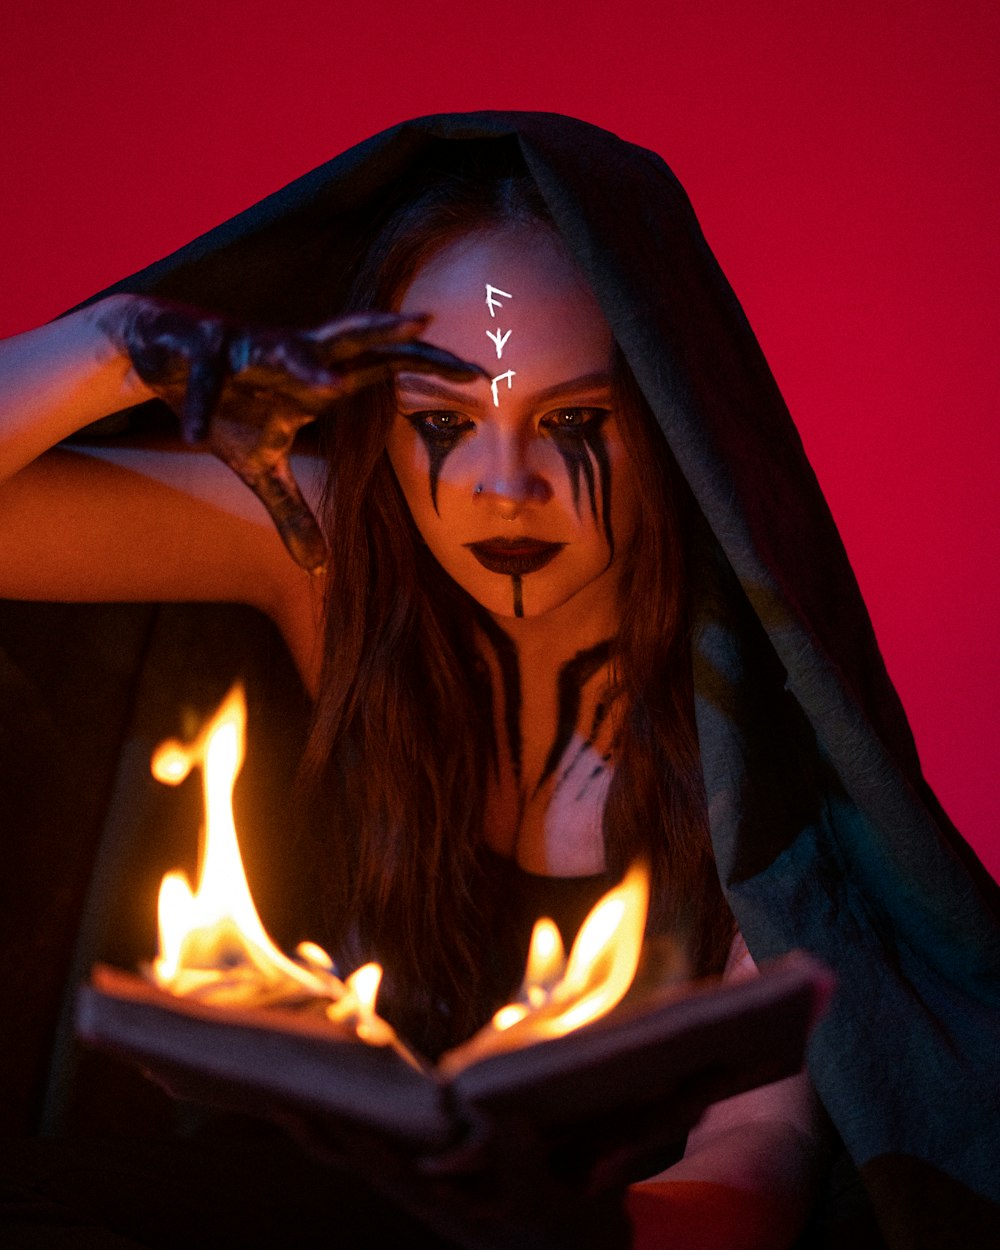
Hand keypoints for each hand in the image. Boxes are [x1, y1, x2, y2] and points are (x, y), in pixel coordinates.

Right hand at [105, 297, 481, 571]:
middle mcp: (294, 355)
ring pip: (279, 351)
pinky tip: (195, 432)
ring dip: (302, 366)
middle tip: (430, 325)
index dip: (428, 366)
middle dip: (387, 332)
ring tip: (328, 384)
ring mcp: (246, 348)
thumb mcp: (259, 466)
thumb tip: (317, 569)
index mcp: (321, 379)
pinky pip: (202, 380)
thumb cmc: (225, 405)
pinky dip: (200, 404)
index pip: (386, 367)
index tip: (477, 373)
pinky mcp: (199, 350)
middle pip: (350, 339)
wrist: (159, 354)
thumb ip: (291, 513)